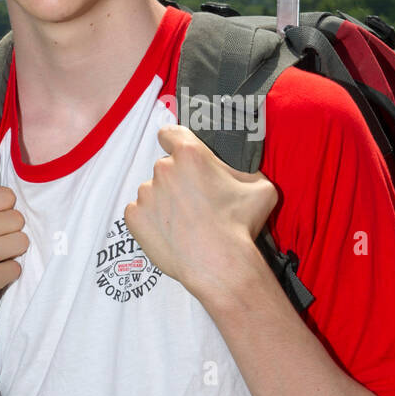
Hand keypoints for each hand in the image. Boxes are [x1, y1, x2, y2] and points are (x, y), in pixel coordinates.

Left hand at [124, 125, 278, 296]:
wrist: (218, 262)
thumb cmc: (239, 225)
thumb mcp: (261, 188)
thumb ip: (246, 172)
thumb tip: (244, 174)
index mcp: (190, 154)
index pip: (171, 133)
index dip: (176, 142)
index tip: (182, 155)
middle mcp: (163, 169)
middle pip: (166, 167)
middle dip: (178, 181)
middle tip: (196, 202)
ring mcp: (146, 193)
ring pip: (152, 192)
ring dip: (164, 202)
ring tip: (184, 223)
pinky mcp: (134, 217)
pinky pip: (139, 213)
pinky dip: (150, 221)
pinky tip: (169, 233)